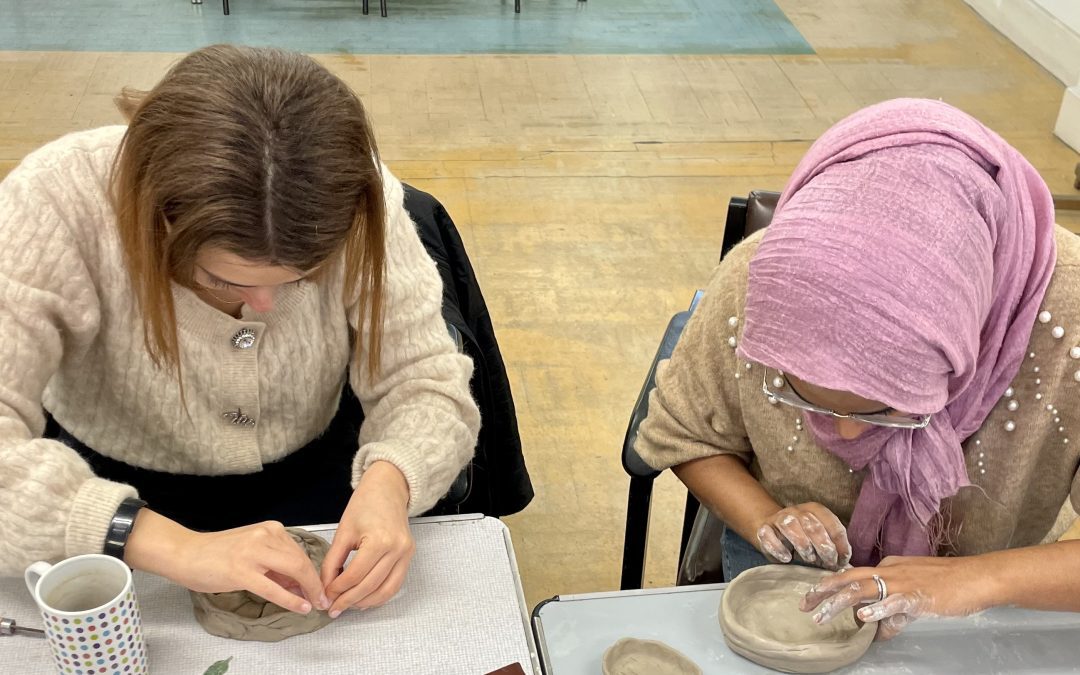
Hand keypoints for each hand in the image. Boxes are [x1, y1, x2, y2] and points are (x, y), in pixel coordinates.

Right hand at [127, 511, 328, 614]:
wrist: (185, 553)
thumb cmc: (216, 554)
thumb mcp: (252, 551)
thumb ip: (275, 564)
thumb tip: (300, 583)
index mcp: (270, 529)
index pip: (300, 552)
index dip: (313, 573)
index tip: (320, 588)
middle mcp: (265, 535)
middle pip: (301, 560)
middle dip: (315, 583)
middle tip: (322, 599)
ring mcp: (253, 552)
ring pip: (293, 571)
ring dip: (307, 590)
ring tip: (314, 604)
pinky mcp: (242, 571)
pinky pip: (274, 588)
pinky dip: (291, 599)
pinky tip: (301, 607)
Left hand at [321, 461, 414, 617]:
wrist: (388, 489)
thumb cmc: (365, 505)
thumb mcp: (343, 531)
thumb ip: (333, 561)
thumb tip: (325, 588)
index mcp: (379, 541)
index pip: (355, 576)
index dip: (337, 590)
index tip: (325, 596)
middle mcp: (397, 549)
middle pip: (370, 587)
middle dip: (348, 601)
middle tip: (333, 609)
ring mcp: (406, 554)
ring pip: (385, 592)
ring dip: (365, 603)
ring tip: (347, 606)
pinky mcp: (409, 557)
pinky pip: (395, 585)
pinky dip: (379, 596)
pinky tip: (364, 599)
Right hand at [755, 502, 850, 569]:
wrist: (770, 529)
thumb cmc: (802, 538)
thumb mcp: (819, 539)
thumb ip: (833, 548)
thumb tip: (849, 566)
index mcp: (815, 510)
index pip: (833, 524)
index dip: (841, 545)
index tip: (842, 561)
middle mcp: (797, 510)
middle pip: (813, 526)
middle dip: (824, 547)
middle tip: (829, 563)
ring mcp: (779, 518)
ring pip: (791, 526)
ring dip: (803, 545)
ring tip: (809, 559)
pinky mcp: (764, 529)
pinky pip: (769, 536)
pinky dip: (779, 549)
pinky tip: (787, 558)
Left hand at [799, 555, 995, 639]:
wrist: (977, 577)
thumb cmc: (948, 586)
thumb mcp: (914, 599)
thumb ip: (893, 616)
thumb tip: (878, 634)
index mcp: (887, 569)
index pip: (851, 576)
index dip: (829, 587)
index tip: (812, 598)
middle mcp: (889, 571)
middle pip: (847, 579)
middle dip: (823, 592)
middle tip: (804, 606)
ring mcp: (902, 582)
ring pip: (862, 589)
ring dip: (839, 603)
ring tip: (822, 616)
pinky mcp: (918, 595)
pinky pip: (893, 602)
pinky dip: (877, 609)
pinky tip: (863, 618)